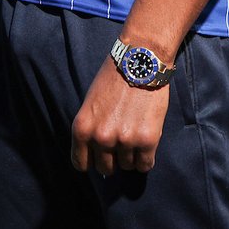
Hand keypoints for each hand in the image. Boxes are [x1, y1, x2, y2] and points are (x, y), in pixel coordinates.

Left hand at [71, 57, 169, 176]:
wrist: (140, 59)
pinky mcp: (147, 139)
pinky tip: (146, 141)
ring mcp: (124, 140)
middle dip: (113, 158)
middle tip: (122, 140)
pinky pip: (145, 165)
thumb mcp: (90, 103)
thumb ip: (91, 129)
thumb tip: (96, 155)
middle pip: (105, 168)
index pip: (81, 164)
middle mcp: (101, 137)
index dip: (92, 160)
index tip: (99, 155)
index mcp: (82, 128)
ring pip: (127, 166)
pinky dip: (146, 157)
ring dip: (131, 154)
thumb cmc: (114, 77)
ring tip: (136, 131)